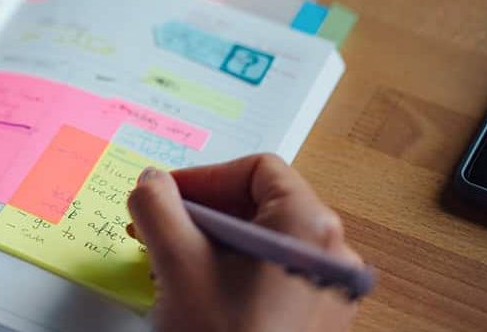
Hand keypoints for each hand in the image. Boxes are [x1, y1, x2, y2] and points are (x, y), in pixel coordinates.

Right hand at [127, 155, 360, 331]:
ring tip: (169, 265)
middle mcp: (334, 255)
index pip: (257, 170)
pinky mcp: (318, 323)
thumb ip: (157, 206)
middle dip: (201, 213)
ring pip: (264, 244)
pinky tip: (197, 294)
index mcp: (310, 227)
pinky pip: (275, 277)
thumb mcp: (176, 262)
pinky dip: (234, 273)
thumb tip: (151, 183)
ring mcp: (330, 292)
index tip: (164, 197)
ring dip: (211, 244)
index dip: (204, 177)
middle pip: (261, 206)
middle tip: (156, 229)